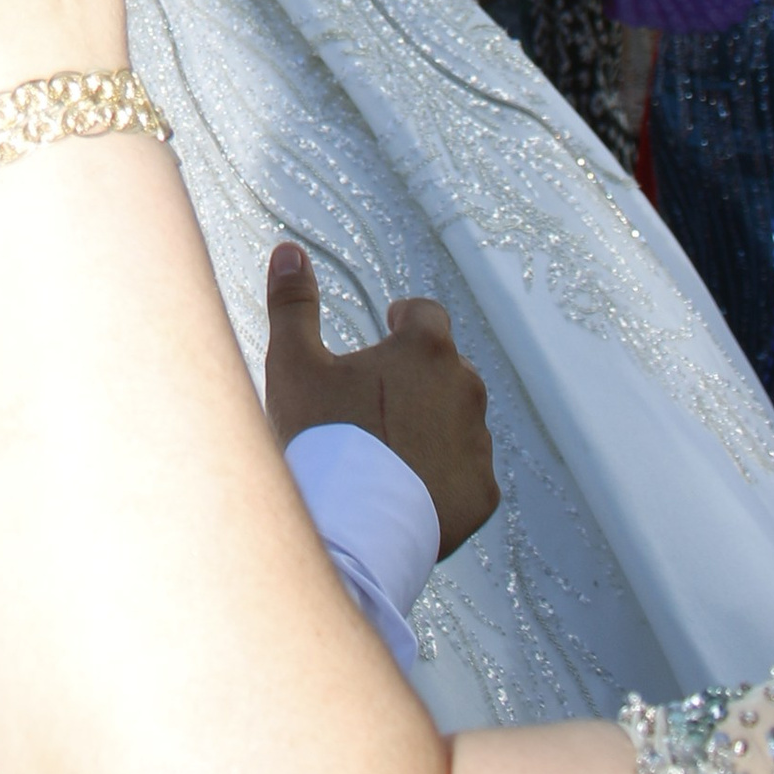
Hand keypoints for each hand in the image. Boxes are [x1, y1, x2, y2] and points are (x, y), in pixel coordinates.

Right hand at [263, 244, 498, 562]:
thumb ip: (294, 303)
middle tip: (378, 398)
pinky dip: (443, 474)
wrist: (353, 524)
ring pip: (460, 420)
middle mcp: (465, 387)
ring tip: (390, 449)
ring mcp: (479, 443)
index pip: (426, 314)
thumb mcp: (294, 363)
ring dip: (434, 424)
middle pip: (447, 367)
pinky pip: (467, 472)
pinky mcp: (483, 492)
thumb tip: (289, 248)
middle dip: (420, 375)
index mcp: (426, 348)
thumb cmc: (321, 436)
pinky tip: (406, 487)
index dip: (405, 319)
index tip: (388, 329)